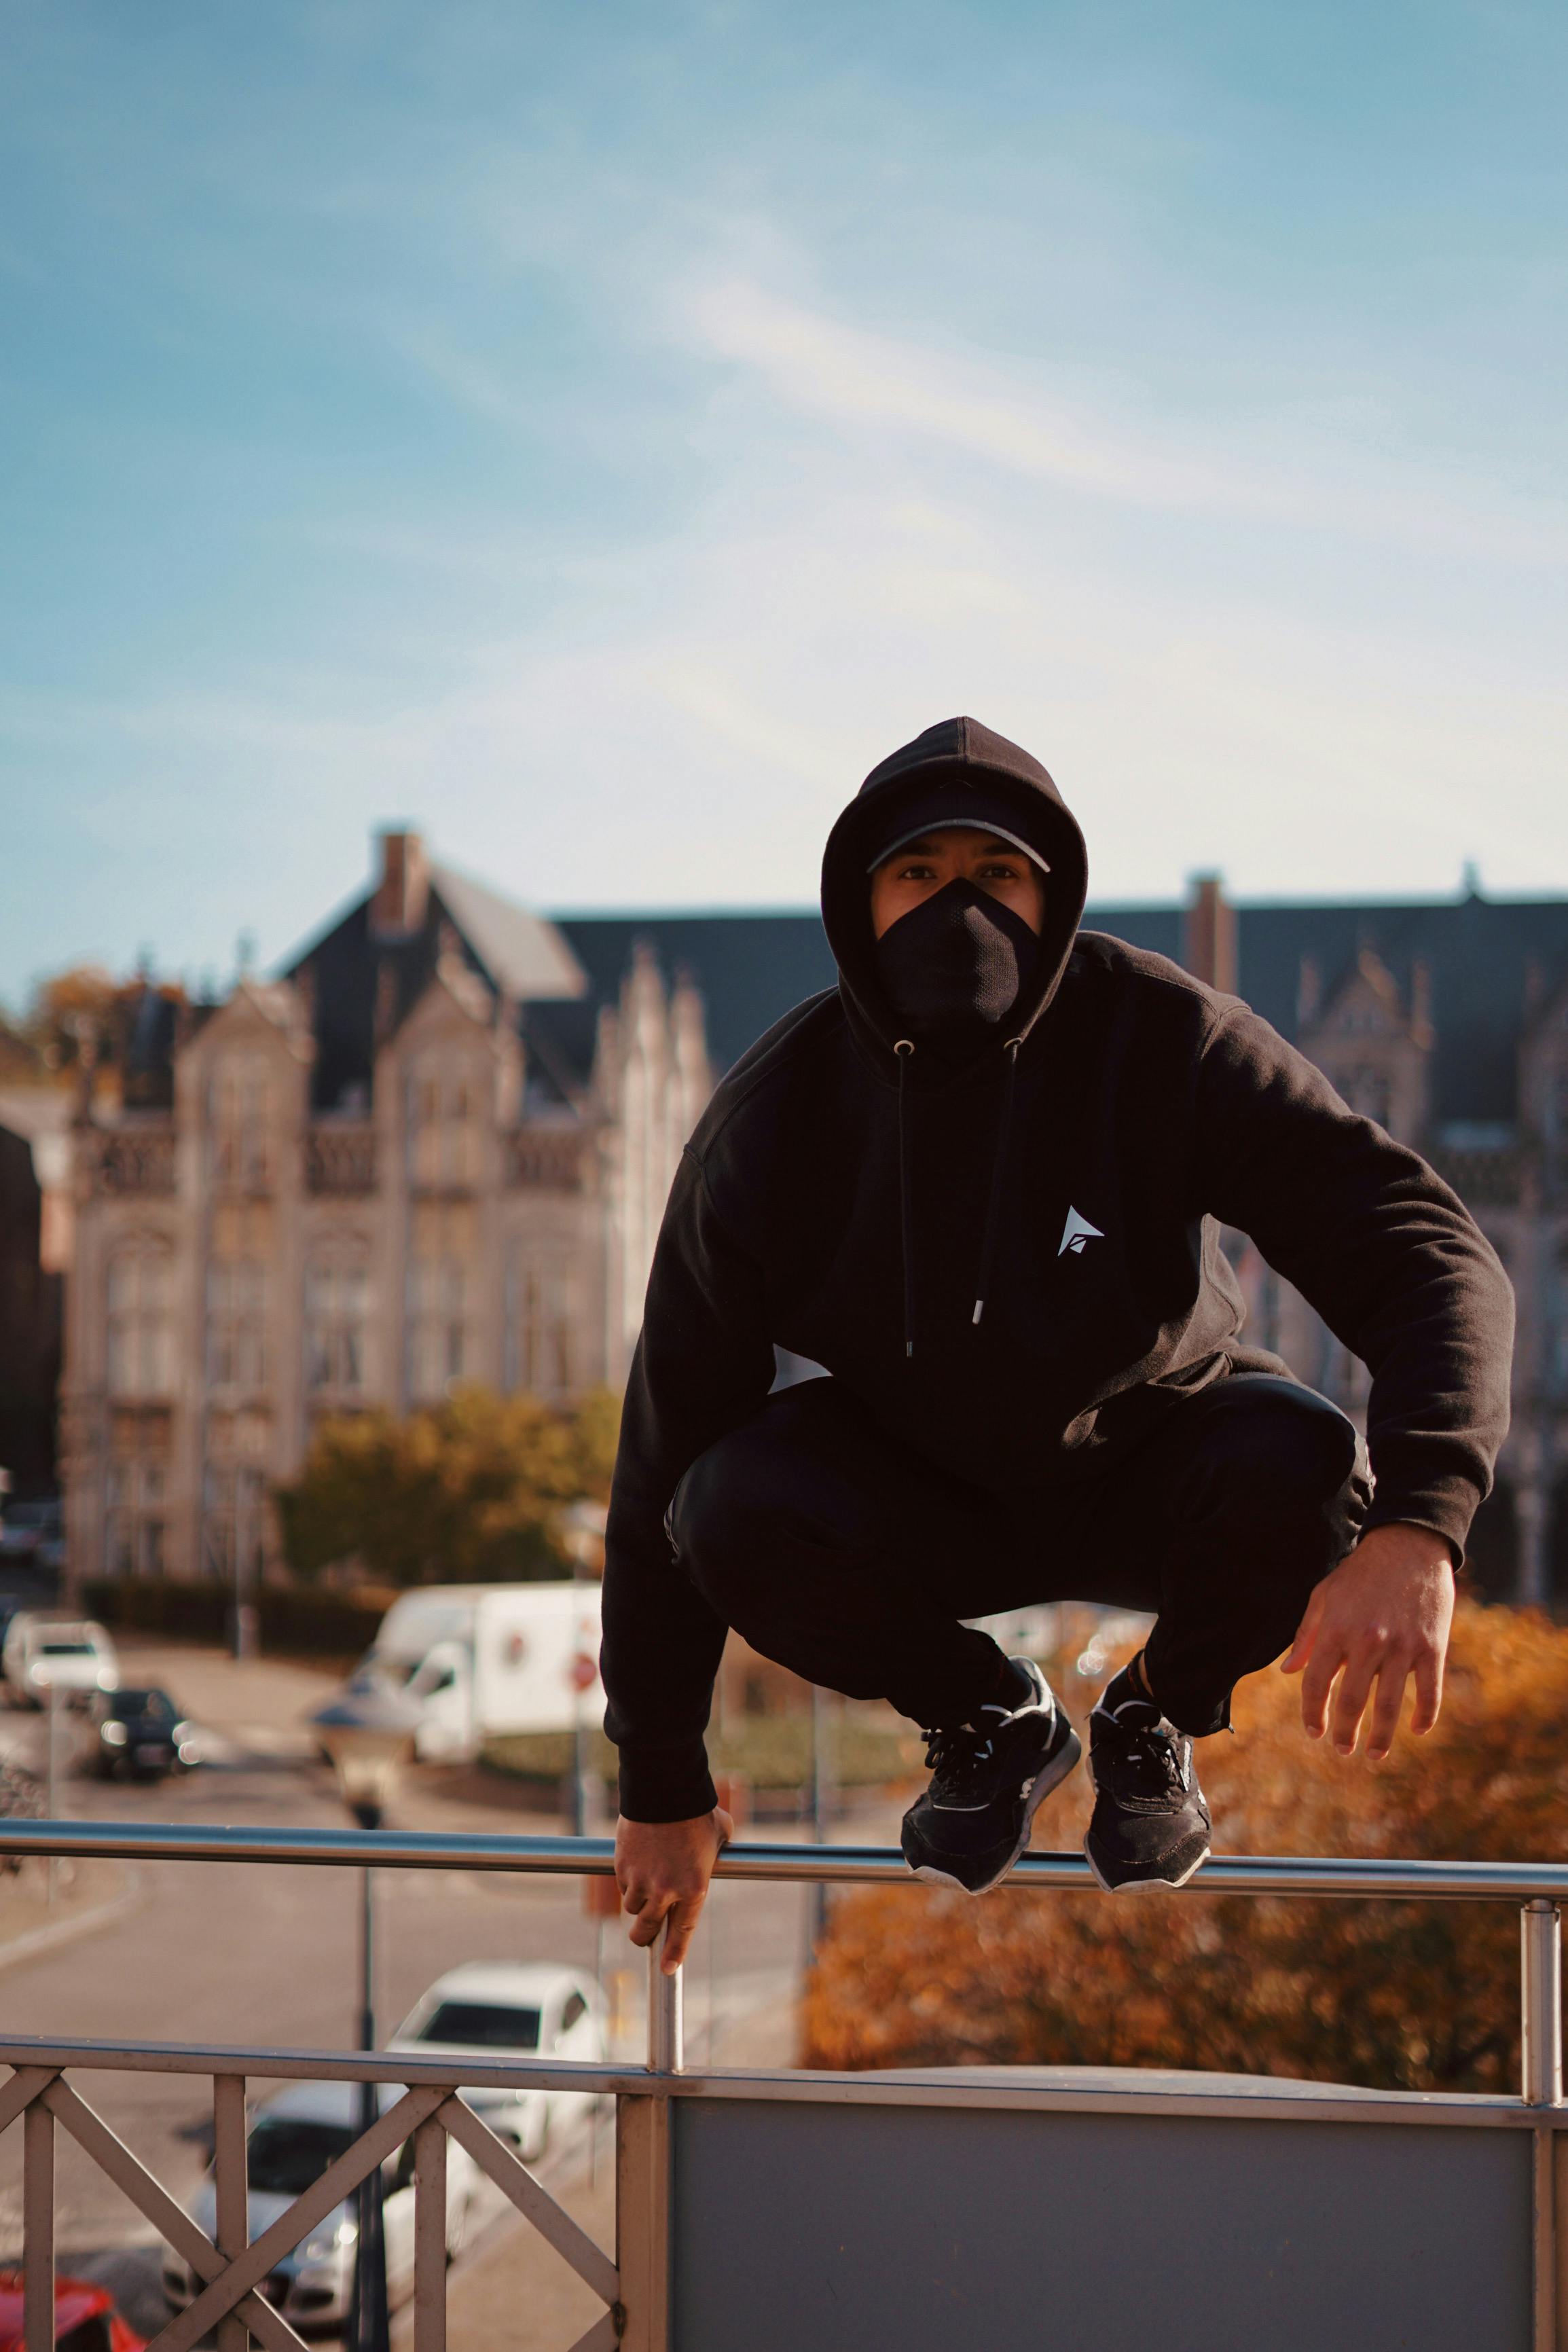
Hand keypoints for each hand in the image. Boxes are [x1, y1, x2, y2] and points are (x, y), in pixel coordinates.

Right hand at [615, 1806, 733, 1973]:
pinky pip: (623, 1886)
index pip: (682, 1930)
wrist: (664, 1789)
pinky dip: (628, 1883)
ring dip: (637, 1904)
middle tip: (644, 1937)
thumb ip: (714, 1856)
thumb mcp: (719, 1836)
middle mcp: (666, 1890)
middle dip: (644, 1938)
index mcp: (694, 1887)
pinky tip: (637, 1865)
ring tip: (646, 1886)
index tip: (668, 1968)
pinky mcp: (622, 1867)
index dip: (674, 1953)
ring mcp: (641, 1880)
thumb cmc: (697, 1811)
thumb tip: (714, 1858)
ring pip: (633, 1908)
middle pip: (647, 1930)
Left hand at [1281, 1523, 1453, 1759]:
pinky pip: (1429, 1692)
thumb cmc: (1360, 1572)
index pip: (1315, 1683)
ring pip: (1389, 1705)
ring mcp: (1403, 1647)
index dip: (1312, 1712)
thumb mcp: (1324, 1596)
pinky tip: (1415, 1729)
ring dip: (1381, 1736)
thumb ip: (1306, 1635)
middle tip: (1342, 1749)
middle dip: (1344, 1731)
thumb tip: (1288, 1671)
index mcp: (1336, 1630)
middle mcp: (1367, 1642)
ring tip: (1374, 1754)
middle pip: (1351, 1701)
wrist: (1409, 1546)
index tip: (1314, 1731)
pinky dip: (1424, 1715)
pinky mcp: (1433, 1648)